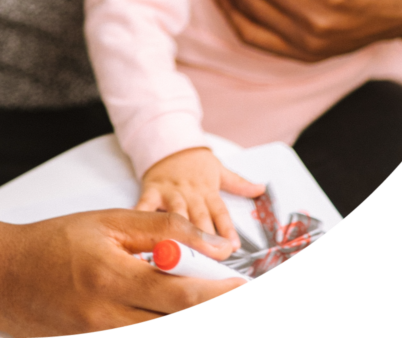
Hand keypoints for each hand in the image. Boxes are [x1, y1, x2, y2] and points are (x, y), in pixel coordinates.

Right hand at [0, 210, 245, 336]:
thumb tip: (213, 247)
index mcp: (113, 278)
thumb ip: (162, 229)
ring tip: (192, 296)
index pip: (181, 297)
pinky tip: (160, 309)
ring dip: (180, 315)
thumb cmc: (53, 242)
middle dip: (205, 306)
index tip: (244, 284)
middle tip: (227, 289)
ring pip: (157, 334)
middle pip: (174, 324)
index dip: (219, 295)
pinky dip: (154, 323)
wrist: (2, 276)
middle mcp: (108, 319)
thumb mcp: (107, 221)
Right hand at [135, 147, 264, 249]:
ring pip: (176, 215)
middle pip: (199, 218)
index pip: (220, 212)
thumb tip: (262, 188)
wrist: (168, 142)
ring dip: (179, 233)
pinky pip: (145, 206)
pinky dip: (142, 217)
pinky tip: (139, 231)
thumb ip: (239, 183)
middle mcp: (190, 193)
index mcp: (208, 190)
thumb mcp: (218, 169)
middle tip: (209, 258)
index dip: (227, 229)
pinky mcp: (151, 190)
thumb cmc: (195, 162)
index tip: (233, 247)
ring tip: (180, 252)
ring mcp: (170, 193)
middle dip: (205, 239)